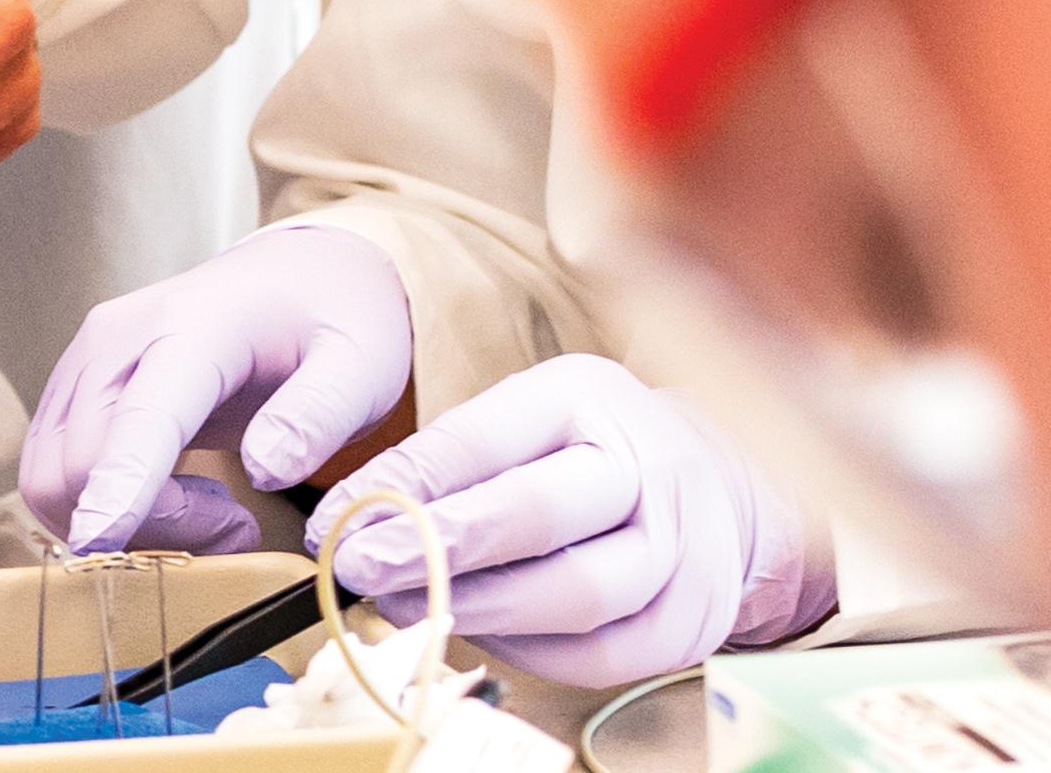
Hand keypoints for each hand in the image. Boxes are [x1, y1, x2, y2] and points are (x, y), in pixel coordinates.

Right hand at [24, 226, 413, 552]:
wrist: (295, 277)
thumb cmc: (333, 318)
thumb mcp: (363, 363)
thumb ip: (321, 414)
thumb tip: (265, 472)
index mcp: (191, 326)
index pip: (140, 415)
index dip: (117, 485)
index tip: (99, 543)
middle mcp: (118, 337)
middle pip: (82, 461)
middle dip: (151, 524)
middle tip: (237, 526)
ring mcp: (87, 362)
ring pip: (54, 476)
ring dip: (124, 524)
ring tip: (212, 513)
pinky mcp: (76, 390)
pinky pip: (55, 472)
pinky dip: (105, 509)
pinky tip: (177, 499)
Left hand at [313, 355, 837, 687]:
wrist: (717, 490)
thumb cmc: (590, 450)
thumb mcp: (523, 420)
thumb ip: (446, 462)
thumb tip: (350, 524)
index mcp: (588, 396)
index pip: (481, 441)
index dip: (401, 487)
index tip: (334, 524)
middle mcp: (647, 465)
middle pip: (535, 514)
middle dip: (435, 549)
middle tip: (359, 570)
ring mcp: (681, 547)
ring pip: (574, 594)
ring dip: (477, 610)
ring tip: (405, 610)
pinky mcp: (691, 618)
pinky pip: (599, 654)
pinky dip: (528, 652)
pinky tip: (476, 634)